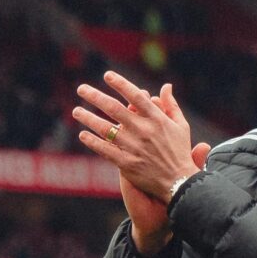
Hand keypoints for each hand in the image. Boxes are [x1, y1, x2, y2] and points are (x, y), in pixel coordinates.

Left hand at [73, 73, 204, 219]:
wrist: (179, 182)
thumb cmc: (179, 152)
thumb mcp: (180, 126)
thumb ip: (171, 105)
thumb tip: (166, 86)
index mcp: (156, 119)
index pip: (135, 96)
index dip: (121, 84)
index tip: (107, 75)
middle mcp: (143, 130)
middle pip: (114, 109)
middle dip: (95, 96)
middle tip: (81, 88)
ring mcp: (133, 147)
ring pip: (105, 129)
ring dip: (88, 118)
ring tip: (76, 111)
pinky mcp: (127, 163)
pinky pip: (105, 150)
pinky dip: (92, 142)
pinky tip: (83, 135)